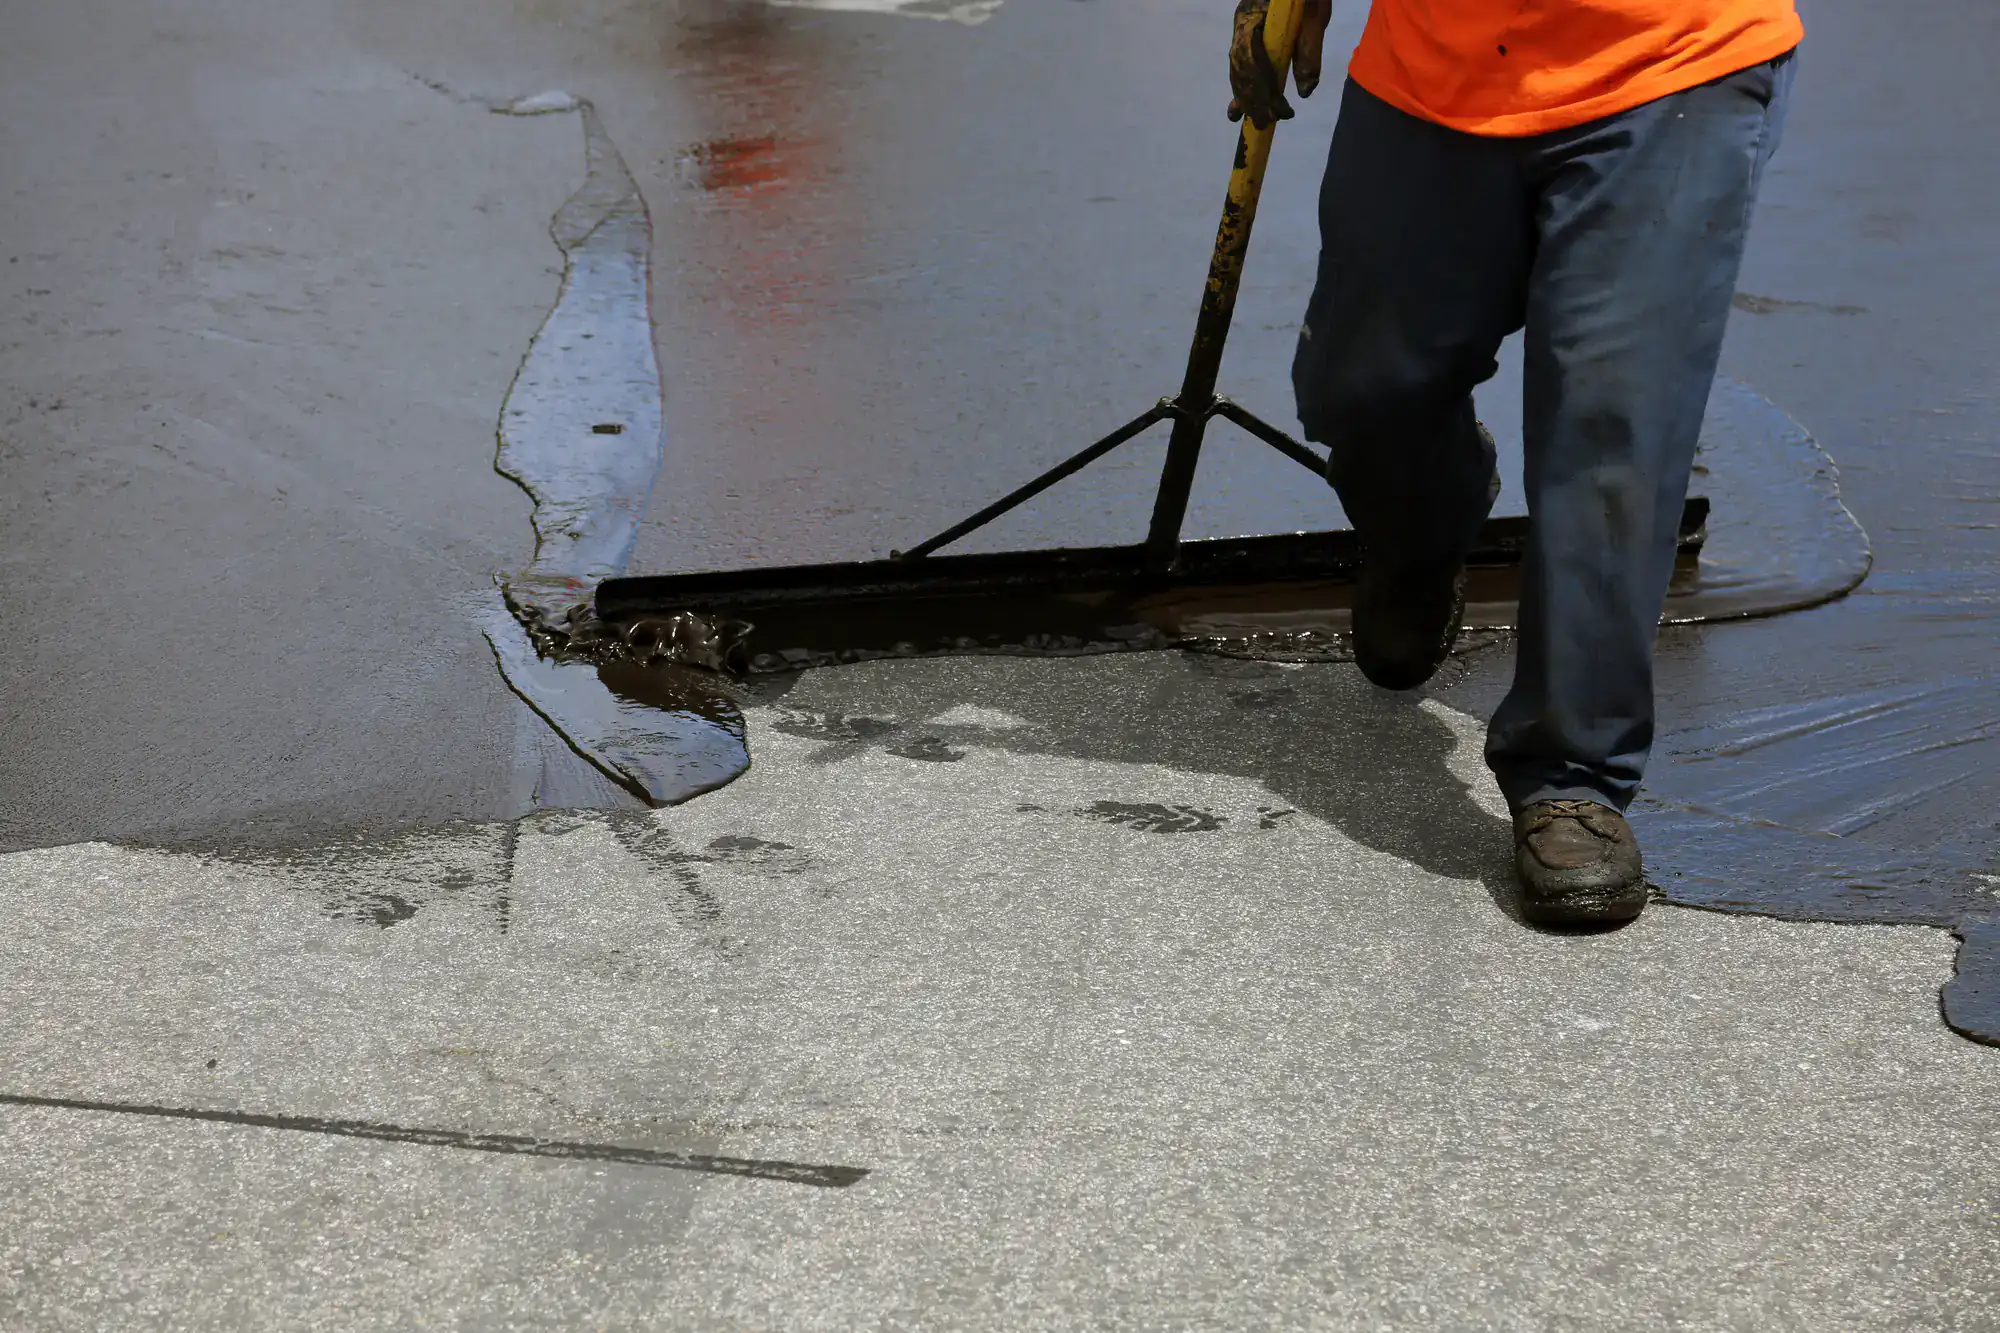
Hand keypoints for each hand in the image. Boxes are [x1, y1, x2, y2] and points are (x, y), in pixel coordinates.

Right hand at [1227, 0, 1331, 129]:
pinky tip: (1240, 109)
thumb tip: (1305, 92)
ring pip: (1237, 69)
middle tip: (1265, 124)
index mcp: (1254, 15)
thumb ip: (1309, 51)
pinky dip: (1242, 88)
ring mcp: (1241, 29)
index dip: (1260, 88)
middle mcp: (1241, 23)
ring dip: (1246, 98)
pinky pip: (1239, 65)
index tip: (1279, 110)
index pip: (1249, 58)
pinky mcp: (1246, 34)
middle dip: (1251, 100)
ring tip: (1258, 120)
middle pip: (1240, 67)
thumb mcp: (1315, 17)